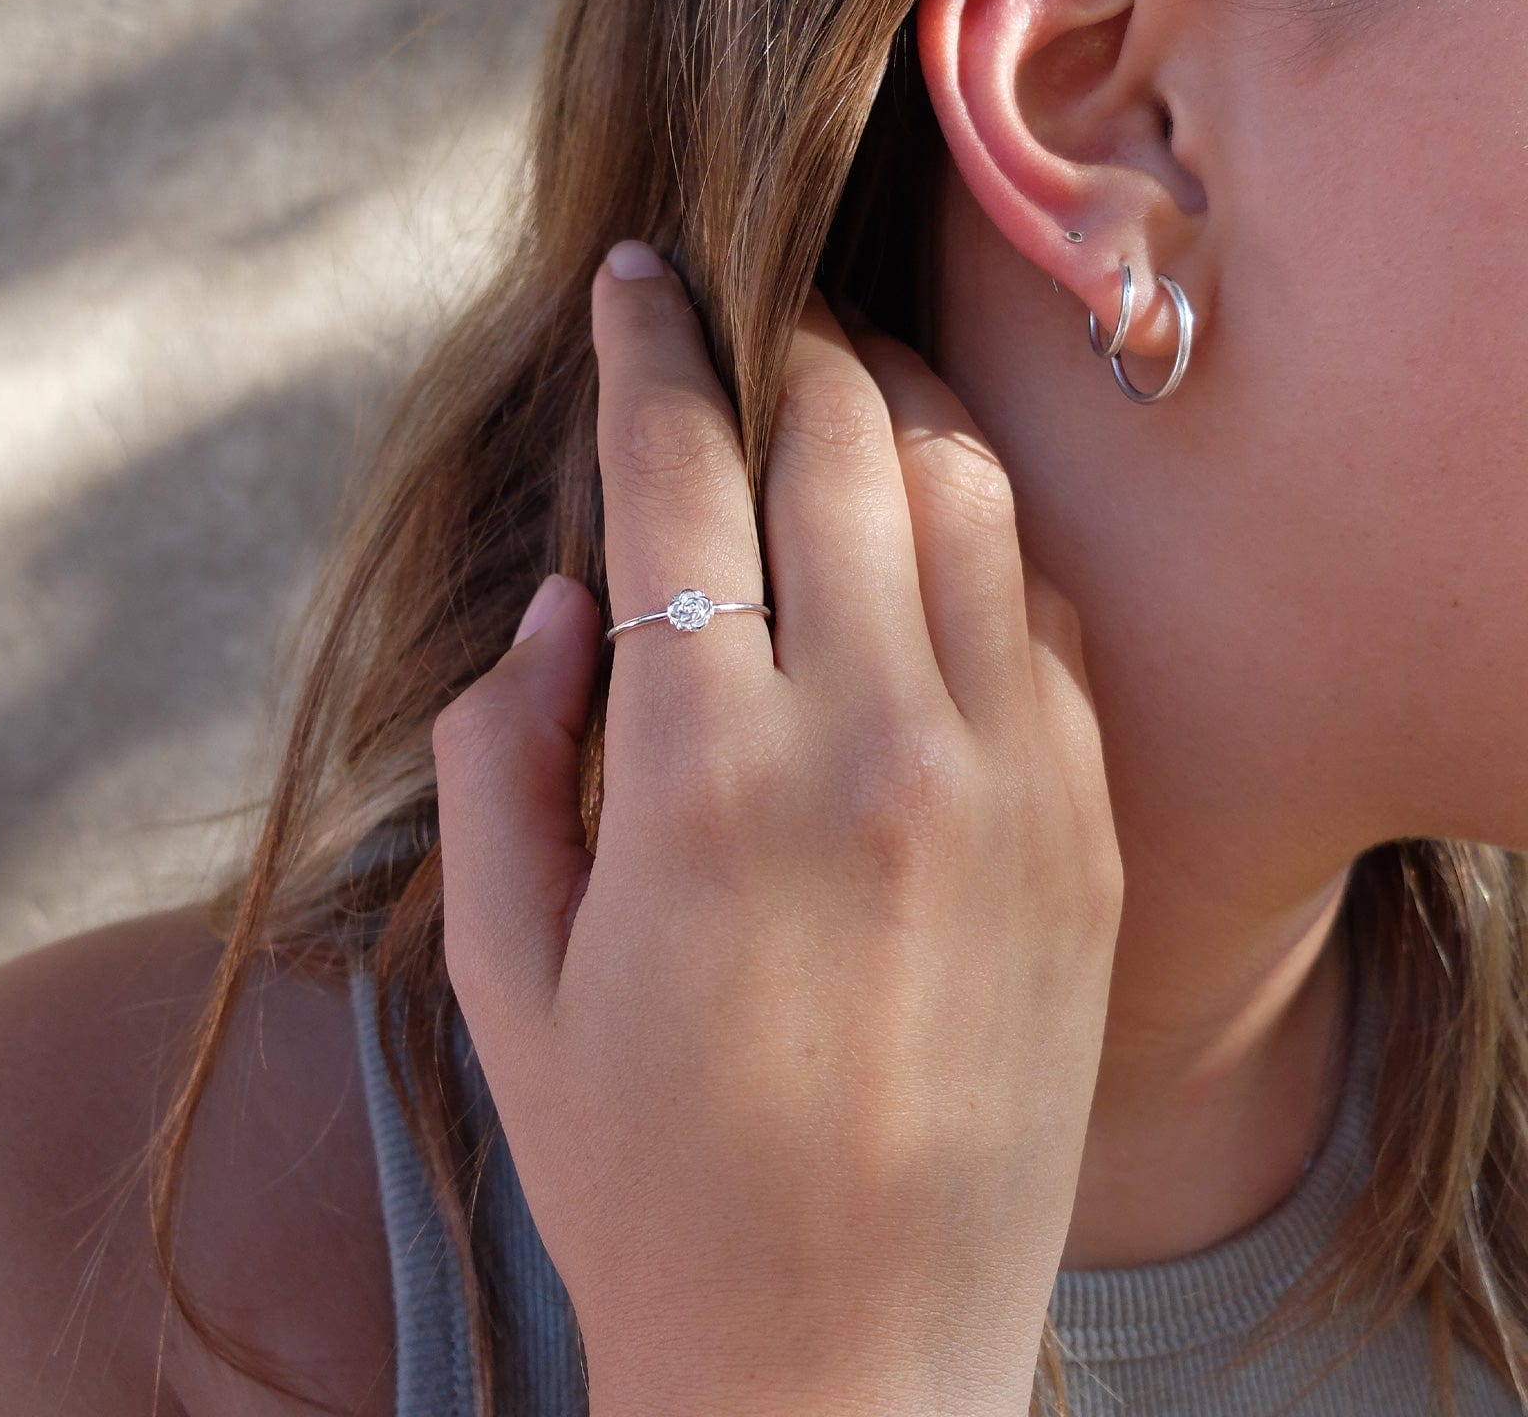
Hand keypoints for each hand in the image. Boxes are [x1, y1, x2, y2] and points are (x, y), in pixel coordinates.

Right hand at [432, 241, 1124, 1416]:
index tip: (633, 279)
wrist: (847, 1354)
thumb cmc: (644, 1176)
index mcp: (701, 782)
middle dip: (779, 339)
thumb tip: (560, 602)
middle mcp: (874, 750)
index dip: (648, 350)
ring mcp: (1010, 779)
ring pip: (965, 492)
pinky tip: (923, 534)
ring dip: (892, 406)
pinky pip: (1039, 608)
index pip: (677, 476)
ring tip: (835, 388)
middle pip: (840, 438)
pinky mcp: (1090, 825)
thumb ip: (496, 753)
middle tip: (739, 313)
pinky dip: (975, 530)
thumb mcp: (502, 972)